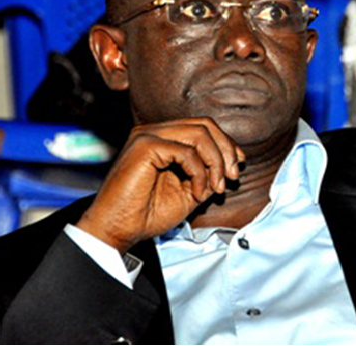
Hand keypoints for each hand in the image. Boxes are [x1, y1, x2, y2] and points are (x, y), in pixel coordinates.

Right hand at [76, 117, 244, 253]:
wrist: (118, 231)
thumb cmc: (147, 214)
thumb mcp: (189, 191)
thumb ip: (207, 173)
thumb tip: (231, 164)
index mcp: (163, 138)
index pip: (203, 127)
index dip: (226, 145)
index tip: (237, 168)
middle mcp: (154, 131)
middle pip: (205, 125)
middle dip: (226, 151)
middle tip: (232, 177)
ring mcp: (148, 135)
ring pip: (200, 133)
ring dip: (216, 162)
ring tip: (216, 188)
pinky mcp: (145, 146)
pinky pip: (187, 151)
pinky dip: (200, 173)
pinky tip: (197, 193)